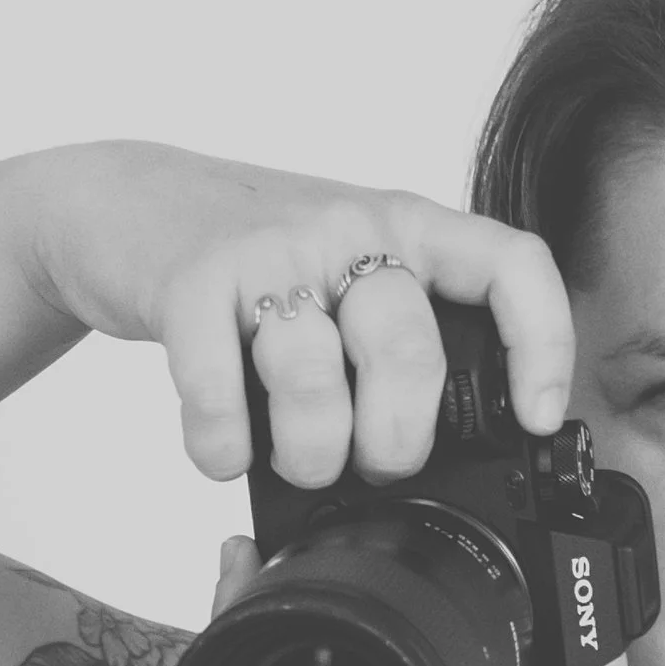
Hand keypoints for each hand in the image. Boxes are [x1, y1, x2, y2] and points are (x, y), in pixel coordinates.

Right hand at [27, 139, 575, 488]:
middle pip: (408, 351)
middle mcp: (347, 227)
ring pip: (313, 377)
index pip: (510, 265)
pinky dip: (222, 445)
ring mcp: (268, 249)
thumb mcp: (348, 271)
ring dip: (307, 453)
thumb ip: (398, 334)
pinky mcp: (190, 279)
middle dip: (395, 443)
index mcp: (407, 226)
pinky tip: (224, 449)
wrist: (122, 199)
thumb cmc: (255, 258)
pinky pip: (219, 390)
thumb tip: (448, 459)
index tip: (538, 421)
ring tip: (294, 461)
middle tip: (370, 466)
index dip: (542, 346)